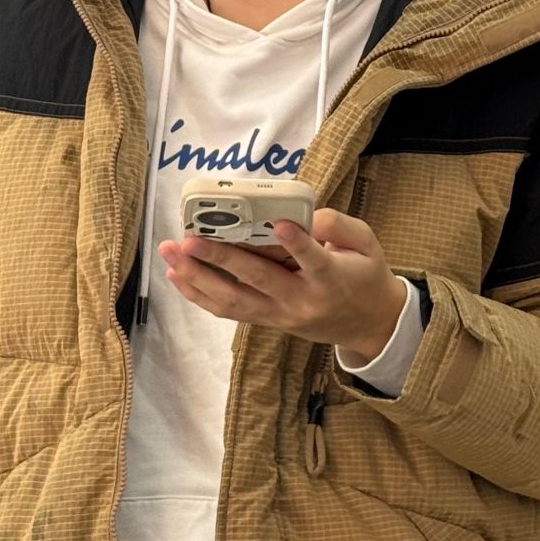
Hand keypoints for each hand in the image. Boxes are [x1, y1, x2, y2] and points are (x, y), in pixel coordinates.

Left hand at [157, 207, 410, 363]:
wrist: (369, 325)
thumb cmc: (366, 276)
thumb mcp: (367, 244)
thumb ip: (338, 224)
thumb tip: (299, 216)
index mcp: (332, 279)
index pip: (313, 260)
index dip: (296, 243)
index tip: (278, 224)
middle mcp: (302, 301)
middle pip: (258, 280)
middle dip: (220, 259)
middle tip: (190, 240)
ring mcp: (281, 315)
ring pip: (233, 300)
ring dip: (197, 278)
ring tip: (171, 255)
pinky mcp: (268, 321)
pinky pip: (228, 311)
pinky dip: (199, 294)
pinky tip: (177, 276)